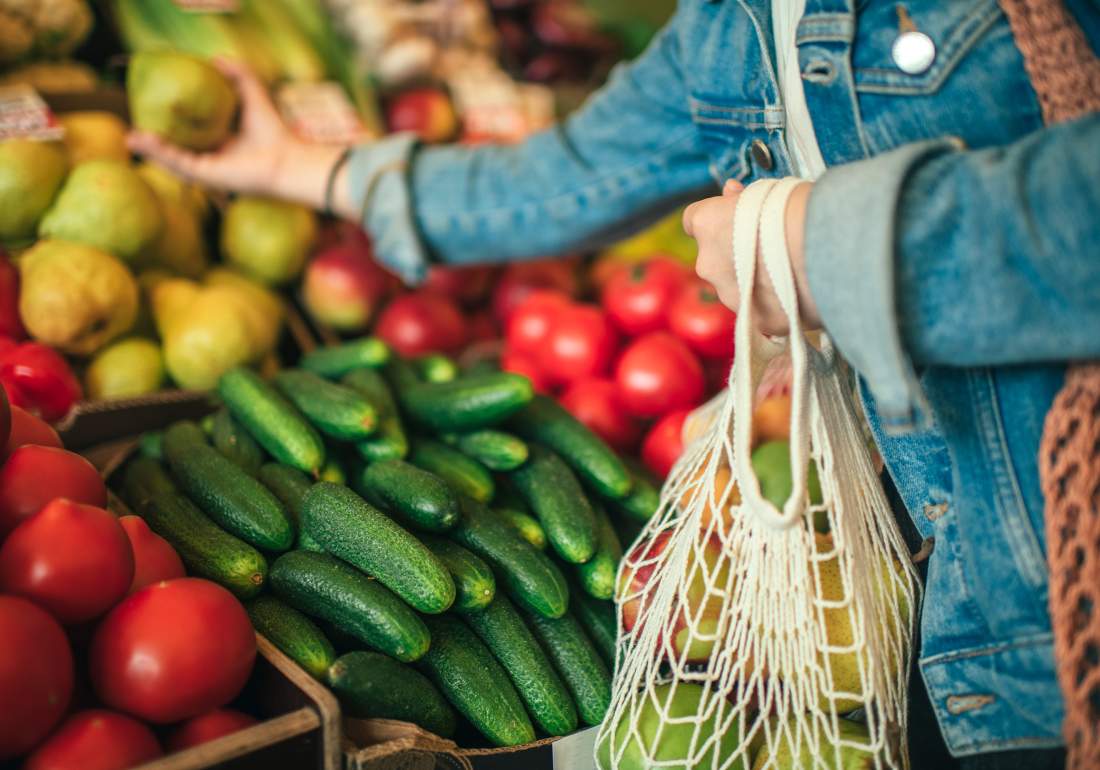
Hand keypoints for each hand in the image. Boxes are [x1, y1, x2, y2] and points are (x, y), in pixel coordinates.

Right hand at [127, 59, 346, 211]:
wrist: (286, 159)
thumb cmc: (274, 132)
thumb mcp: (253, 95)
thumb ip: (239, 75)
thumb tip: (216, 58)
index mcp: (221, 142)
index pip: (190, 133)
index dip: (171, 123)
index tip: (151, 108)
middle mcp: (212, 157)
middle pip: (176, 148)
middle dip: (154, 140)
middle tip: (133, 125)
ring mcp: (207, 169)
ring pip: (171, 158)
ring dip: (150, 148)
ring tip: (130, 135)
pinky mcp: (206, 176)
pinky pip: (177, 163)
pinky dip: (159, 153)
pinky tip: (142, 140)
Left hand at [682, 179, 819, 335]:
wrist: (830, 249)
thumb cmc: (801, 210)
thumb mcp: (768, 191)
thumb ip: (741, 199)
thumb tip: (731, 193)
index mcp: (707, 224)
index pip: (694, 221)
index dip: (715, 220)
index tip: (731, 219)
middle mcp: (709, 263)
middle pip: (716, 258)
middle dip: (736, 255)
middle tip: (772, 247)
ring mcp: (730, 296)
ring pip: (736, 288)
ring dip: (755, 281)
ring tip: (791, 271)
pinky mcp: (756, 321)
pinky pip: (761, 311)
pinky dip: (775, 304)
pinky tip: (799, 292)